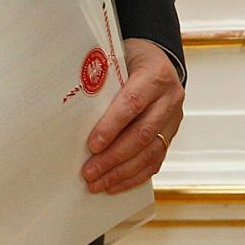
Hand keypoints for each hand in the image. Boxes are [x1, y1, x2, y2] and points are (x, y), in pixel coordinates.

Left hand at [82, 39, 182, 193]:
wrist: (157, 60)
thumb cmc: (132, 59)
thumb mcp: (117, 59)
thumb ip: (103, 81)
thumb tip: (72, 110)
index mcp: (155, 74)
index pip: (134, 103)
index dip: (113, 125)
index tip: (93, 144)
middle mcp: (169, 97)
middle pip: (142, 133)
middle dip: (114, 157)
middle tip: (90, 172)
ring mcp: (173, 118)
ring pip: (151, 151)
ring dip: (122, 172)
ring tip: (98, 183)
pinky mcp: (171, 134)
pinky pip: (156, 160)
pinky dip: (135, 176)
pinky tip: (115, 184)